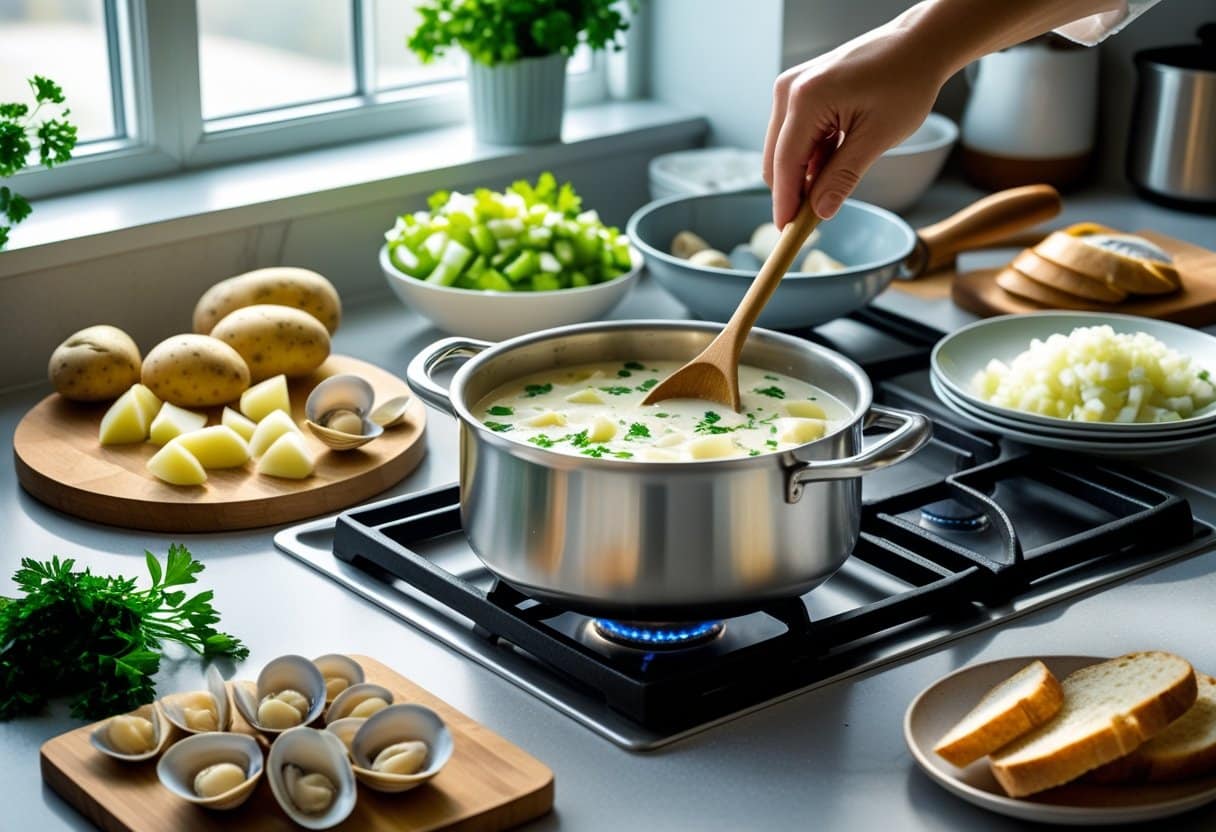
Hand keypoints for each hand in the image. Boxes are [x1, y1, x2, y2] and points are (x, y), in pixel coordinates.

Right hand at [763, 26, 945, 226]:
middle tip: (819, 214)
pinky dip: (811, 153)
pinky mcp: (799, 89)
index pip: (785, 164)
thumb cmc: (906, 82)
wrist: (918, 45)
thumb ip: (843, 176)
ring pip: (783, 149)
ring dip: (805, 171)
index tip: (787, 233)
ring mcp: (791, 87)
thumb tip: (820, 212)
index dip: (785, 202)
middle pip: (776, 159)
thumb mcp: (878, 137)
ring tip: (842, 171)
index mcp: (806, 99)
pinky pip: (794, 134)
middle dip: (794, 189)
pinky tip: (838, 153)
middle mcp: (789, 90)